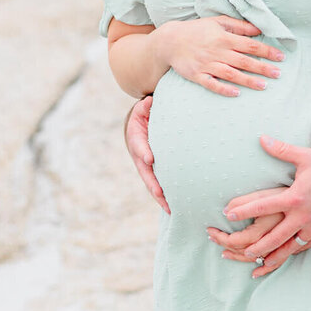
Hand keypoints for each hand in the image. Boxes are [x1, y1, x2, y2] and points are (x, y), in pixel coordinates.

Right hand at [123, 95, 167, 213]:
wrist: (140, 127)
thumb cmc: (144, 116)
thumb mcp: (142, 109)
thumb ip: (144, 107)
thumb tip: (149, 101)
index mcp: (136, 139)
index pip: (139, 146)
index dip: (143, 151)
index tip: (150, 158)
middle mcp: (140, 156)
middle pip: (145, 173)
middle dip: (153, 184)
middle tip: (161, 194)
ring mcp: (146, 166)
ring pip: (152, 183)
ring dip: (160, 197)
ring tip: (170, 209)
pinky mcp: (154, 171)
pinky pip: (159, 185)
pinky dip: (164, 197)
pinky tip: (174, 207)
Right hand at [156, 16, 284, 97]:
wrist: (170, 41)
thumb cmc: (196, 30)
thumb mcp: (217, 21)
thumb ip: (238, 25)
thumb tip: (258, 28)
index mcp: (223, 37)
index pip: (250, 45)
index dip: (267, 51)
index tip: (281, 57)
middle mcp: (217, 51)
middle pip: (244, 61)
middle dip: (262, 67)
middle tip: (278, 74)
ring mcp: (206, 64)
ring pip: (231, 74)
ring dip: (248, 80)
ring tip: (264, 86)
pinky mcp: (197, 75)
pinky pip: (211, 84)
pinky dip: (223, 89)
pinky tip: (236, 93)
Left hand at [220, 135, 310, 275]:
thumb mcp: (306, 156)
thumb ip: (281, 150)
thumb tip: (261, 139)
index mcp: (295, 198)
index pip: (263, 206)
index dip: (244, 211)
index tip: (228, 214)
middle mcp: (303, 216)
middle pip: (274, 237)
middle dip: (254, 245)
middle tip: (237, 249)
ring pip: (289, 248)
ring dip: (271, 256)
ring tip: (256, 262)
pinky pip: (304, 247)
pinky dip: (290, 253)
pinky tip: (282, 258)